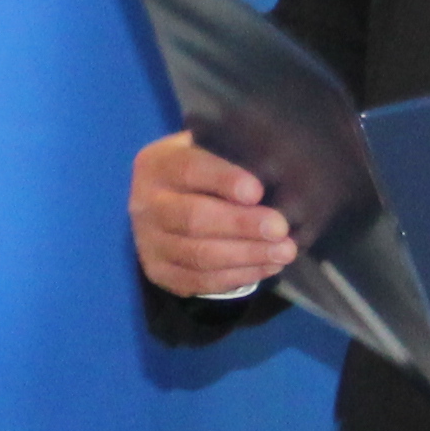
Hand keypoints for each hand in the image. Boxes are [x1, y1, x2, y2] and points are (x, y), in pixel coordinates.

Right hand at [130, 131, 291, 298]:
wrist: (167, 201)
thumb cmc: (203, 170)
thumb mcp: (208, 148)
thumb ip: (231, 154)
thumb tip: (274, 168)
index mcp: (157, 164)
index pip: (188, 169)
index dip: (224, 180)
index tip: (257, 191)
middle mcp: (145, 204)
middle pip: (193, 218)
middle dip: (241, 225)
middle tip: (280, 229)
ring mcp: (148, 242)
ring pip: (198, 255)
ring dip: (246, 256)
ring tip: (284, 252)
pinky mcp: (158, 272)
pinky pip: (199, 281)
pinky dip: (237, 277)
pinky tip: (267, 267)